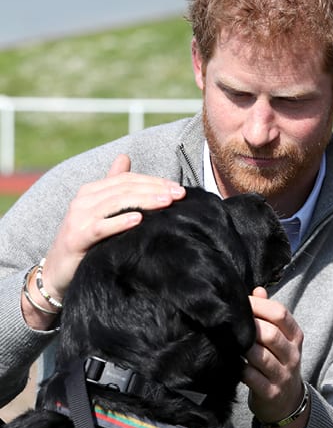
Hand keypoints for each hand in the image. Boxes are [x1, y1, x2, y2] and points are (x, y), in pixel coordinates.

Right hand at [32, 153, 184, 304]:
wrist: (59, 271)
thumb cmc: (87, 239)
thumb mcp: (100, 210)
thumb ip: (113, 184)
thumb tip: (125, 156)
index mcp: (92, 190)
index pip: (127, 179)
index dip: (154, 181)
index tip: (178, 188)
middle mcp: (84, 199)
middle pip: (124, 188)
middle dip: (154, 189)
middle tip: (179, 195)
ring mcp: (78, 217)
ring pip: (116, 203)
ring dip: (144, 201)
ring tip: (166, 203)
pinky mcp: (77, 237)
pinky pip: (101, 227)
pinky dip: (120, 222)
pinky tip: (139, 220)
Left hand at [243, 287, 307, 427]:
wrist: (288, 403)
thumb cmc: (278, 361)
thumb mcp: (280, 338)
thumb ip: (269, 313)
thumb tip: (257, 290)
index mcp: (295, 336)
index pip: (281, 313)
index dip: (258, 305)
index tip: (240, 301)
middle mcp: (292, 354)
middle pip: (271, 333)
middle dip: (248, 326)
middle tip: (230, 321)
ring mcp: (283, 375)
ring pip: (261, 356)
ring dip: (242, 347)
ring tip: (228, 339)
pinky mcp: (271, 393)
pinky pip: (252, 378)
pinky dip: (240, 368)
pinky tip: (230, 361)